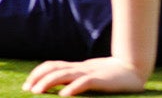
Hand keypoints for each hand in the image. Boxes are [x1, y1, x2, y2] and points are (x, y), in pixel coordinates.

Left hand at [23, 57, 145, 94]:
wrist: (134, 70)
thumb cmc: (111, 77)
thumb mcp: (90, 78)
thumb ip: (76, 80)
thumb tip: (59, 90)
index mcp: (76, 68)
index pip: (52, 66)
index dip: (38, 73)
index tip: (27, 85)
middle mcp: (80, 69)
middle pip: (53, 68)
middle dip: (38, 78)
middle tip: (27, 89)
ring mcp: (90, 73)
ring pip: (64, 74)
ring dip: (48, 82)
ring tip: (37, 92)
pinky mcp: (101, 80)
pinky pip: (84, 83)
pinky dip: (72, 89)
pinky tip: (63, 96)